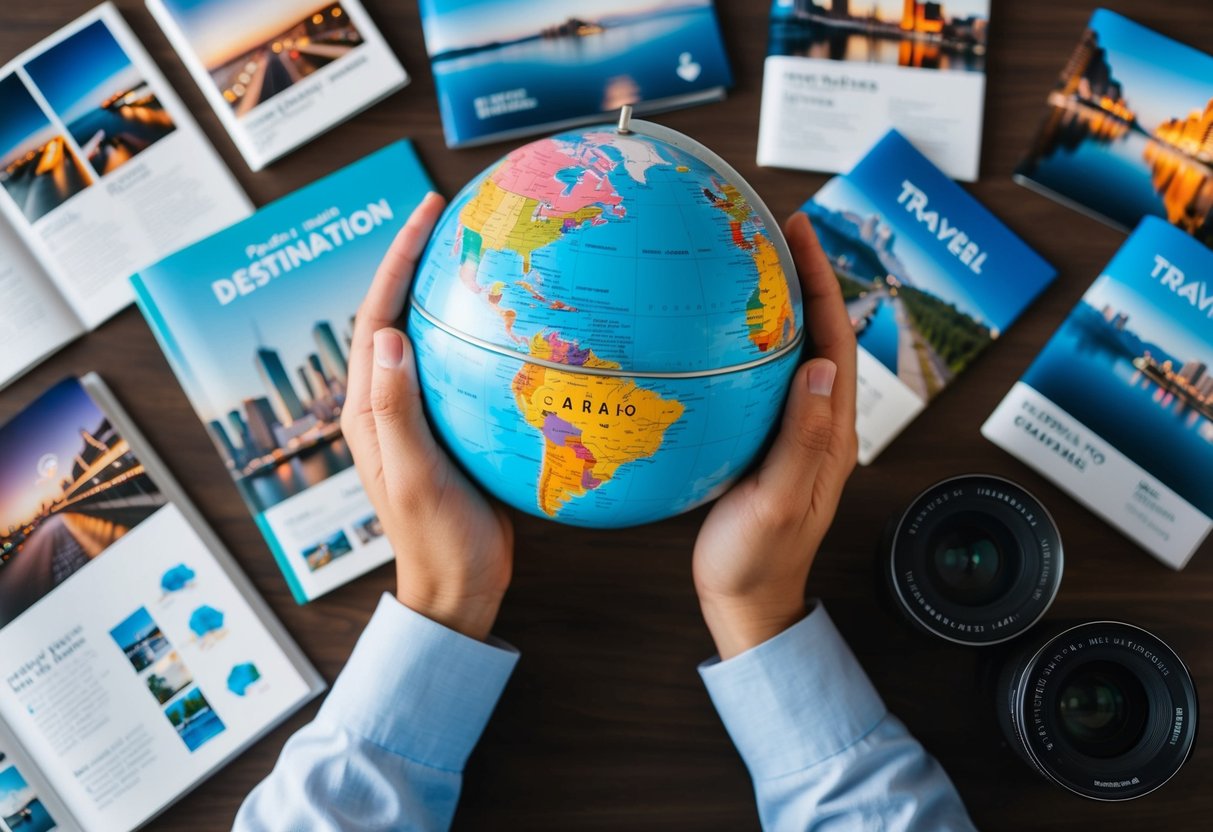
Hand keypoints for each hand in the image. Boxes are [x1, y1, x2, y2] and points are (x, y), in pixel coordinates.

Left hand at [342, 193, 513, 640]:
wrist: (459, 588)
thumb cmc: (437, 539)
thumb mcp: (417, 475)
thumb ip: (397, 409)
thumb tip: (388, 334)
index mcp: (368, 409)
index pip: (376, 317)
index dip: (396, 261)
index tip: (425, 214)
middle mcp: (386, 403)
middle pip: (394, 315)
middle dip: (414, 261)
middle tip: (447, 216)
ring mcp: (416, 415)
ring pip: (424, 336)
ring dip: (440, 290)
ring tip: (473, 250)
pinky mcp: (446, 427)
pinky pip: (454, 365)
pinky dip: (471, 332)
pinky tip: (505, 321)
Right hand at [693, 212, 857, 659]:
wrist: (746, 603)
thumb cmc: (758, 559)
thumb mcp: (778, 500)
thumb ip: (803, 437)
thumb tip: (823, 365)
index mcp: (830, 434)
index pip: (834, 340)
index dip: (820, 282)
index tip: (799, 232)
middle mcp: (819, 425)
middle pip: (821, 336)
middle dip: (805, 279)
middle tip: (776, 231)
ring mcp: (794, 434)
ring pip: (795, 353)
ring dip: (782, 305)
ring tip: (753, 263)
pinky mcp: (767, 443)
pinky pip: (767, 378)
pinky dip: (754, 341)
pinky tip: (724, 331)